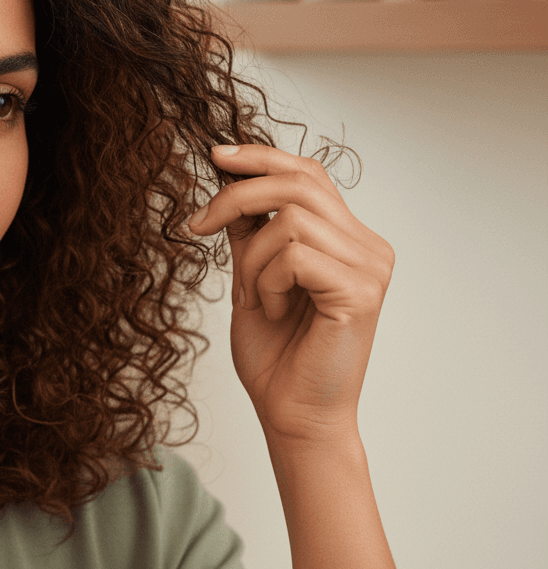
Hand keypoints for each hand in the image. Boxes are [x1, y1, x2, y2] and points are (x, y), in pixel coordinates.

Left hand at [189, 144, 395, 447]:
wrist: (291, 413)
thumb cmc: (275, 351)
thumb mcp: (253, 274)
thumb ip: (251, 229)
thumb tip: (230, 177)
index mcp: (347, 238)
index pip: (308, 174)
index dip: (261, 157)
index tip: (216, 155)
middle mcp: (368, 246)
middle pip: (297, 184)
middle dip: (236, 196)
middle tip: (198, 225)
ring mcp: (370, 267)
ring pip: (289, 220)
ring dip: (252, 260)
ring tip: (256, 297)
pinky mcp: (361, 292)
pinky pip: (294, 256)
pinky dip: (266, 281)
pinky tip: (273, 311)